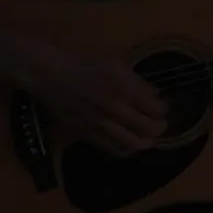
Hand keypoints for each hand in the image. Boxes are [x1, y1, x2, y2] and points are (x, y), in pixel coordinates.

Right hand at [14, 43, 167, 157]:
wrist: (49, 74)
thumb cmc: (82, 63)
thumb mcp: (115, 64)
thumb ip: (136, 82)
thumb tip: (153, 96)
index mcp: (124, 88)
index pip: (156, 108)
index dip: (163, 110)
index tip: (162, 108)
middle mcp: (116, 109)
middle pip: (149, 130)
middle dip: (159, 128)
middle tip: (160, 125)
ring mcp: (101, 125)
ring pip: (133, 144)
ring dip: (145, 142)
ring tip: (147, 138)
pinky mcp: (87, 135)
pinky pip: (113, 149)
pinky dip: (126, 149)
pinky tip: (128, 143)